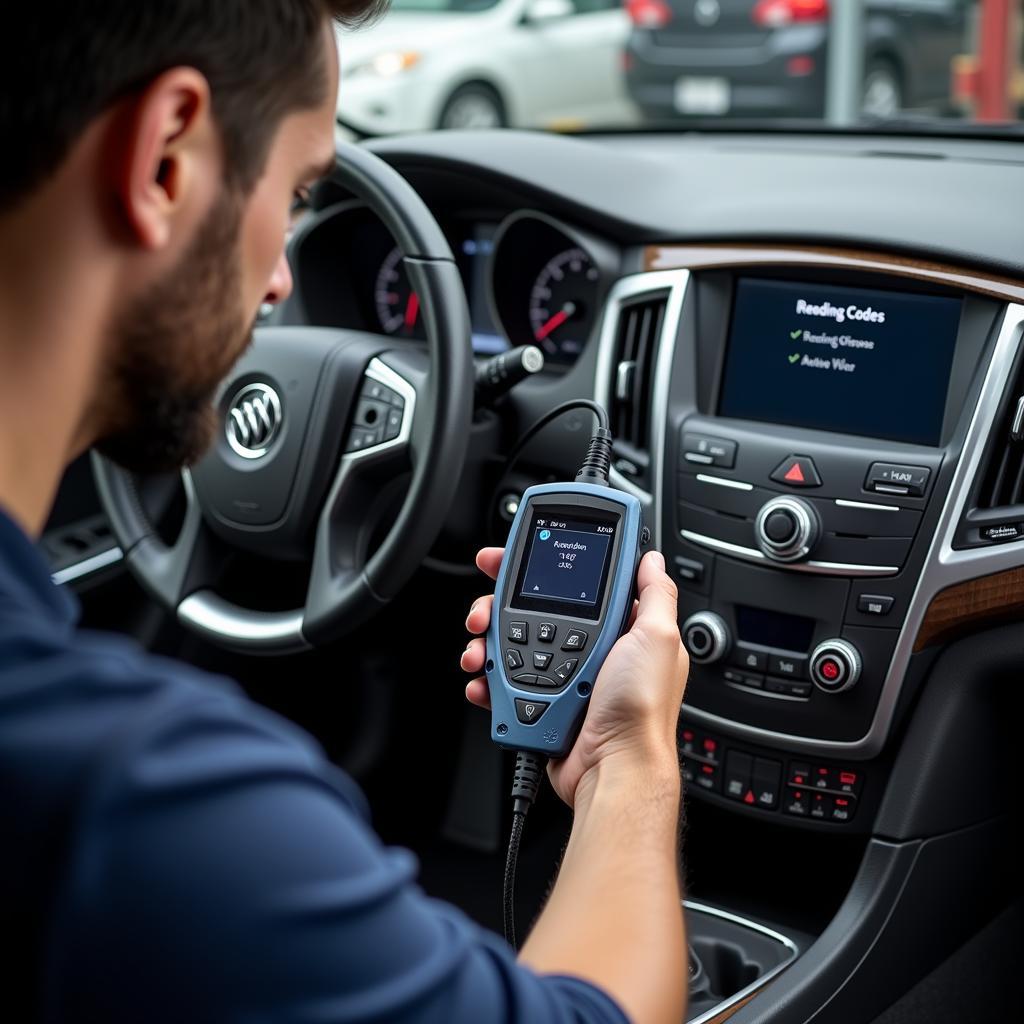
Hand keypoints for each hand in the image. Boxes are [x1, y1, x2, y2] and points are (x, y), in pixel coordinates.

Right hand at [461, 548, 688, 806]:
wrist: (613, 767)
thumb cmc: (641, 709)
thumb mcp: (659, 638)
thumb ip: (655, 595)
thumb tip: (653, 560)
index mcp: (617, 629)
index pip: (573, 585)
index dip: (542, 568)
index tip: (514, 559)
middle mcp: (588, 649)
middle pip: (531, 611)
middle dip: (498, 606)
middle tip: (483, 610)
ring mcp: (562, 676)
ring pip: (510, 644)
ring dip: (487, 643)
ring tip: (479, 652)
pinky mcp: (542, 702)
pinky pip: (504, 683)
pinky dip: (488, 680)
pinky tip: (483, 681)